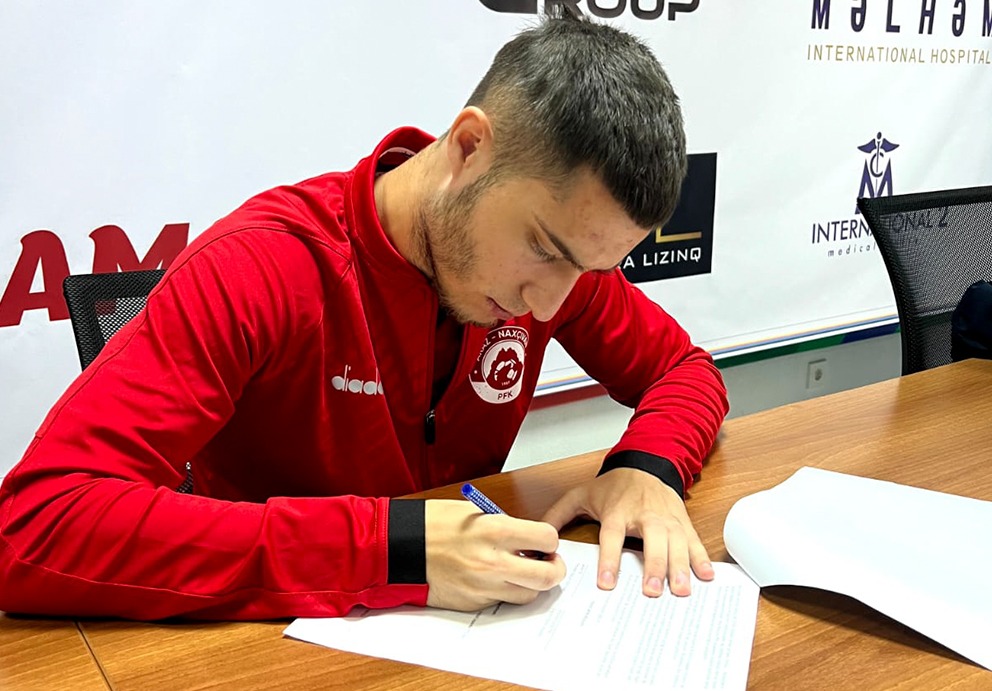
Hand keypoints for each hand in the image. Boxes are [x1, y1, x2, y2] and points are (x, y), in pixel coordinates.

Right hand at [424, 499, 566, 610]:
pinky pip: (502, 602)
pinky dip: (505, 592)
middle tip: (549, 563)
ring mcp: (484, 587)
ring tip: (520, 571)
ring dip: (530, 584)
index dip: (550, 540)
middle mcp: (494, 563)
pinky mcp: (473, 603)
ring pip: (528, 595)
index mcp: (496, 531)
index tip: (544, 541)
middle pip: (547, 576)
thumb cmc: (433, 524)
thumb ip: (505, 527)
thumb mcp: (475, 513)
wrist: (398, 547)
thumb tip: (527, 541)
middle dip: (555, 569)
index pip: (548, 539)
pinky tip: (494, 578)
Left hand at [542, 468, 712, 596]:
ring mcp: (666, 519)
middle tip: (651, 591)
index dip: (609, 559)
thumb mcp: (581, 495)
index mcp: (618, 511)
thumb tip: (539, 536)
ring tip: (681, 590)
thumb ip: (558, 514)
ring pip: (676, 543)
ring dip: (679, 566)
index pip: (612, 536)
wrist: (646, 463)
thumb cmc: (614, 486)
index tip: (606, 582)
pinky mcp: (682, 522)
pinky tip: (706, 575)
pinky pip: (694, 541)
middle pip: (651, 541)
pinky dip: (701, 558)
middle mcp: (644, 515)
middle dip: (652, 566)